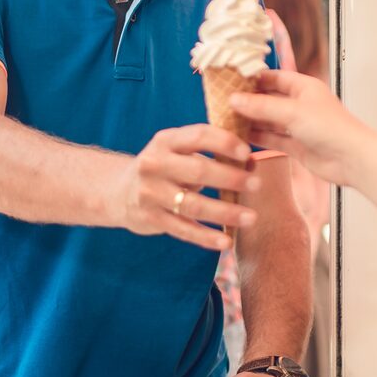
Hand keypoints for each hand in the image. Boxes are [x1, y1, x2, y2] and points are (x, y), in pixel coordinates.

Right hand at [111, 125, 260, 250]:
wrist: (120, 191)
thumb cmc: (166, 167)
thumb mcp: (179, 151)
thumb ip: (209, 152)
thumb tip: (252, 162)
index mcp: (166, 140)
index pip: (199, 135)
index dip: (225, 143)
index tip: (247, 153)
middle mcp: (155, 164)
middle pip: (198, 170)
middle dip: (231, 178)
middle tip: (256, 185)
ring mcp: (151, 193)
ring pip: (193, 204)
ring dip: (225, 212)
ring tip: (251, 217)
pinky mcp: (151, 218)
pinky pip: (183, 230)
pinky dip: (206, 237)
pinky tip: (226, 241)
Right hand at [230, 70, 369, 186]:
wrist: (352, 159)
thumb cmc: (330, 128)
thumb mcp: (292, 112)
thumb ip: (262, 106)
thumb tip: (234, 99)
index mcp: (304, 87)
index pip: (274, 77)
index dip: (253, 79)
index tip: (230, 81)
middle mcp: (300, 104)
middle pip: (269, 100)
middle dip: (248, 102)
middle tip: (221, 102)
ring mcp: (298, 126)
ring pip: (269, 121)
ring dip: (250, 121)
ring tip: (225, 120)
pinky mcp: (296, 146)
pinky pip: (273, 139)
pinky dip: (258, 138)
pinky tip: (239, 138)